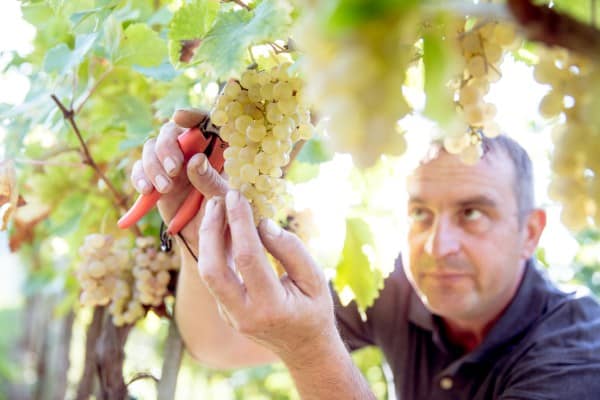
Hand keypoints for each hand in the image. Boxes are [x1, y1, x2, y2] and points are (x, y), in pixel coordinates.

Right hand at [130, 109, 228, 251]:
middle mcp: (192, 150)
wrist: (208, 239)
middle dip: (168, 147)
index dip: (193, 115)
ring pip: (152, 147)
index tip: (180, 117)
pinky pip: (139, 168)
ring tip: (164, 188)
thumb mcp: (224, 198)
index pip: (206, 121)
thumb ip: (212, 180)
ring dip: (154, 165)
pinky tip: (147, 191)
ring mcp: (171, 162)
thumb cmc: (226, 215)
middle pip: (172, 131)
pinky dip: (139, 176)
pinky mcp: (155, 177)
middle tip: (174, 170)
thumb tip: (195, 160)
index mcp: (217, 148)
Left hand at [198, 190, 339, 365]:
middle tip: (216, 200)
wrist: (304, 349)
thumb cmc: (314, 310)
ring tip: (215, 208)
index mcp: (271, 307)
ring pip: (206, 273)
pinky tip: (222, 227)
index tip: (237, 196)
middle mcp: (243, 315)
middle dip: (210, 230)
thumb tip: (262, 223)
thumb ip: (291, 250)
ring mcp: (229, 316)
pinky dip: (214, 248)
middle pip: (212, 269)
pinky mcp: (224, 311)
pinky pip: (213, 277)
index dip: (239, 223)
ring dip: (207, 238)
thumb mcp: (315, 279)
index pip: (248, 258)